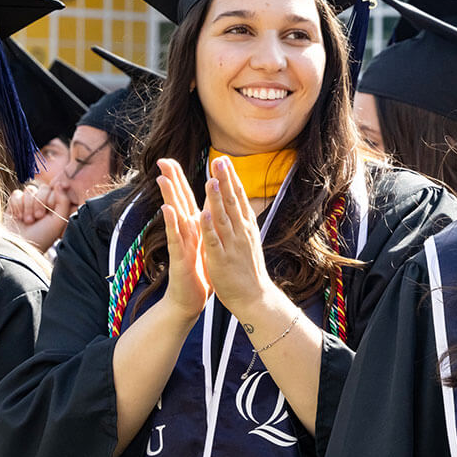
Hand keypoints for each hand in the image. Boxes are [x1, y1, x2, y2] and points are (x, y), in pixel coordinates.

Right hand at [5, 182, 73, 251]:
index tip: (47, 214)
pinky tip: (18, 217)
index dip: (50, 200)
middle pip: (43, 188)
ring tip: (28, 220)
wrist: (19, 246)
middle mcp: (43, 203)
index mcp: (56, 206)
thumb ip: (63, 201)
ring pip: (29, 190)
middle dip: (39, 203)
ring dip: (28, 206)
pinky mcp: (14, 204)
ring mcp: (28, 203)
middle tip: (37, 218)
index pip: (55, 189)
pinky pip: (16, 194)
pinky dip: (17, 205)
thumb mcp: (58, 220)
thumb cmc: (42, 236)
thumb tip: (60, 184)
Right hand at [155, 159, 210, 321]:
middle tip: (162, 159)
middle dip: (171, 181)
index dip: (181, 179)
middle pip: (177, 202)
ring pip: (175, 217)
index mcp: (193, 227)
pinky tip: (168, 211)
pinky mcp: (179, 257)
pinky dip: (172, 225)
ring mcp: (181, 244)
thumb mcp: (202, 244)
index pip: (187, 198)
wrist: (190, 298)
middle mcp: (185, 232)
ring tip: (162, 178)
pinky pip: (176, 239)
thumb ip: (199, 226)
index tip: (174, 159)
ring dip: (169, 198)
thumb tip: (200, 209)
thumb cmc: (198, 271)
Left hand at [200, 156, 274, 314]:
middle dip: (225, 180)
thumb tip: (241, 205)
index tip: (225, 160)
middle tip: (220, 160)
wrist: (254, 296)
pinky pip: (213, 240)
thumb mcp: (248, 240)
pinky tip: (202, 213)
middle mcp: (241, 232)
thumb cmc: (248, 269)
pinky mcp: (220, 259)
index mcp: (246, 227)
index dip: (232, 179)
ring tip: (211, 179)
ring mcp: (231, 245)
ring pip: (223, 218)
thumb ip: (243, 222)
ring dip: (218, 198)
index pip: (239, 198)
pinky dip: (208, 227)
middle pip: (233, 202)